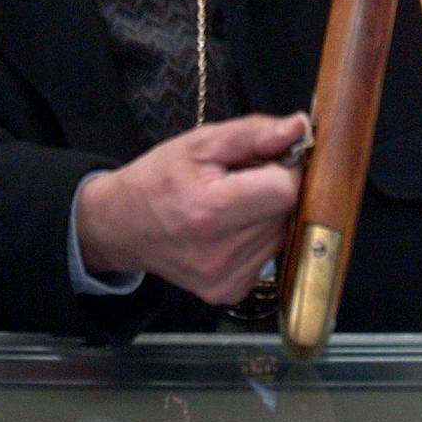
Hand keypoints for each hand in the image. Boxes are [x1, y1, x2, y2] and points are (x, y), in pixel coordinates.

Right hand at [76, 112, 306, 305]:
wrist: (123, 226)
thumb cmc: (160, 178)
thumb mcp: (200, 142)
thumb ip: (253, 133)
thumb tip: (299, 128)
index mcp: (210, 210)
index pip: (284, 190)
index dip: (283, 167)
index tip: (265, 158)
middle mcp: (220, 254)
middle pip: (286, 212)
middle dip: (272, 189)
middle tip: (240, 180)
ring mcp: (226, 279)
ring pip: (281, 234)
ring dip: (267, 214)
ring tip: (232, 203)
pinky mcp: (230, 293)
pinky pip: (268, 256)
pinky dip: (258, 237)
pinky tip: (230, 228)